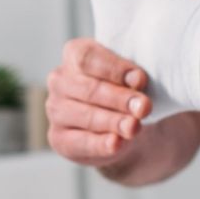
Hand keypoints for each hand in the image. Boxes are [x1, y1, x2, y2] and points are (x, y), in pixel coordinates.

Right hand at [46, 38, 152, 166]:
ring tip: (134, 127)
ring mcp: (55, 110)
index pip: (88, 58)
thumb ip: (133, 78)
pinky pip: (80, 142)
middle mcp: (59, 81)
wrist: (125, 130)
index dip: (114, 69)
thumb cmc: (127, 95)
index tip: (140, 79)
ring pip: (85, 116)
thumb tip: (137, 80)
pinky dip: (100, 144)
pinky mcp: (59, 139)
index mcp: (75, 55)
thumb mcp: (132, 80)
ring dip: (113, 122)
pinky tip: (116, 143)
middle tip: (144, 107)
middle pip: (89, 88)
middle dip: (119, 99)